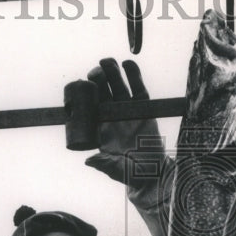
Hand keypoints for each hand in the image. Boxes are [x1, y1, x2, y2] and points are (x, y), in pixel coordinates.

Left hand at [84, 58, 162, 183]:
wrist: (153, 173)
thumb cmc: (131, 173)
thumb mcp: (116, 170)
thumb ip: (105, 165)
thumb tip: (90, 161)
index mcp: (100, 128)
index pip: (90, 107)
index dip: (85, 95)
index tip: (82, 85)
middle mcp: (112, 116)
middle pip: (103, 92)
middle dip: (97, 80)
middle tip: (95, 73)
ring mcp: (127, 110)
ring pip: (118, 86)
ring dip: (112, 73)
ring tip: (108, 61)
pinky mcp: (144, 107)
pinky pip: (138, 88)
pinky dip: (133, 75)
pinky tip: (128, 63)